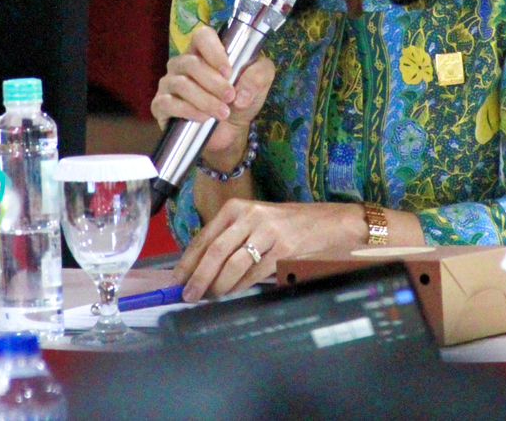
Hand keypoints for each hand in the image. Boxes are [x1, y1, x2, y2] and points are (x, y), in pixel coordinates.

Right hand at [151, 26, 273, 164]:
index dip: (214, 51)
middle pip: (191, 63)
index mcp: (205, 51)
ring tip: (222, 113)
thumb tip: (242, 93)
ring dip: (205, 99)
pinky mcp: (161, 105)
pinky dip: (188, 111)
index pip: (202, 36)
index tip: (228, 71)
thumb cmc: (240, 98)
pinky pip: (168, 103)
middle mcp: (183, 63)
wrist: (229, 130)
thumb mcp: (259, 83)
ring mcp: (169, 83)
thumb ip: (259, 76)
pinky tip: (203, 118)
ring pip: (181, 83)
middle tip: (230, 97)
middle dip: (214, 82)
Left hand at [173, 199, 363, 300]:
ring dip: (218, 285)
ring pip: (233, 263)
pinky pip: (255, 272)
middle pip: (215, 251)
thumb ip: (229, 240)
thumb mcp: (254, 223)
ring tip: (210, 297)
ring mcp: (268, 230)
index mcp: (237, 208)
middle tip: (189, 295)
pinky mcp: (283, 247)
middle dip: (199, 277)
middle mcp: (250, 216)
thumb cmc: (288, 225)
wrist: (328, 223)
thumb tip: (199, 268)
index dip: (188, 261)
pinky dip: (241, 286)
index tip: (177, 280)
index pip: (204, 237)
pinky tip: (233, 292)